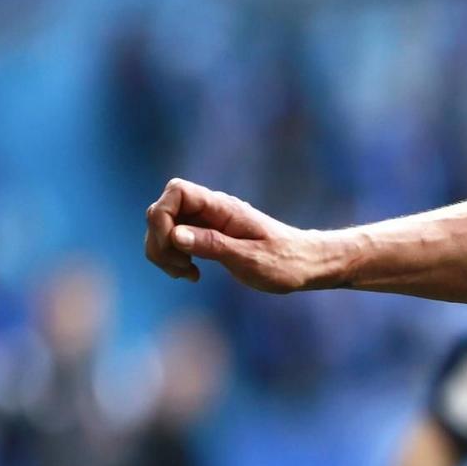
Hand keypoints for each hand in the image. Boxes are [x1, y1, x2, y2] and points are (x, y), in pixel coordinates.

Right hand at [144, 178, 336, 292]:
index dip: (163, 215)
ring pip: (165, 227)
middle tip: (183, 268)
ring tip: (188, 274)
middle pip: (162, 210)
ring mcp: (208, 222)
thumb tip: (174, 234)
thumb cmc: (285, 262)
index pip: (176, 191)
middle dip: (159, 241)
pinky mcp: (208, 236)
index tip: (174, 245)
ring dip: (165, 252)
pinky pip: (176, 240)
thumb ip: (212, 245)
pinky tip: (192, 274)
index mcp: (223, 207)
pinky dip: (175, 257)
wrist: (307, 264)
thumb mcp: (250, 259)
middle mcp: (212, 210)